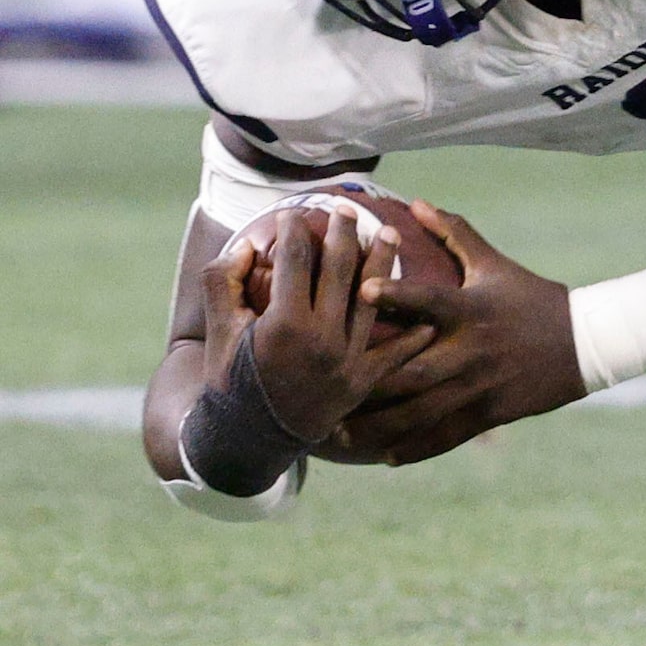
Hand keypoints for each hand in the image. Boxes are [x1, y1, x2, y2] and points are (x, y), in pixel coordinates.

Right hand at [199, 206, 430, 445]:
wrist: (250, 436)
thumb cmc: (230, 379)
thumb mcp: (219, 330)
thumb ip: (222, 283)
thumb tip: (246, 245)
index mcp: (283, 322)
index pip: (294, 260)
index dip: (294, 230)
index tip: (296, 212)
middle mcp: (321, 338)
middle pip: (340, 271)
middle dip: (345, 233)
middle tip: (349, 209)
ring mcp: (347, 359)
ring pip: (372, 300)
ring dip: (383, 263)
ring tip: (390, 234)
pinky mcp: (363, 381)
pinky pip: (395, 352)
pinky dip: (413, 332)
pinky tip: (426, 308)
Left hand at [342, 205, 585, 465]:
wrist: (587, 342)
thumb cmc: (533, 296)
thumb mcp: (495, 264)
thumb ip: (454, 235)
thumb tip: (415, 203)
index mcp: (472, 310)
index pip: (431, 300)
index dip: (397, 295)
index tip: (362, 290)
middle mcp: (472, 350)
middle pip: (412, 372)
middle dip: (368, 384)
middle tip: (324, 390)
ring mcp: (482, 386)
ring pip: (422, 413)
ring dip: (380, 426)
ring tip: (340, 434)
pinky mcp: (492, 412)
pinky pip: (448, 435)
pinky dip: (417, 448)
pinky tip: (387, 457)